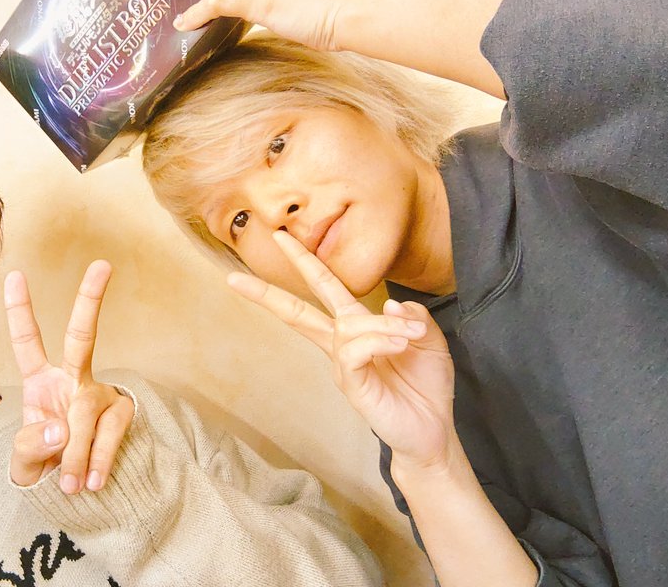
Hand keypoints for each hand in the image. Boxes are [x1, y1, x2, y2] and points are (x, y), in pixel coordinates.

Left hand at [5, 262, 134, 491]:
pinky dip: (99, 460)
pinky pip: (111, 432)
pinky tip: (93, 481)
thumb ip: (31, 447)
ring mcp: (100, 395)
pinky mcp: (121, 414)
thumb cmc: (44, 468)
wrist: (76, 495)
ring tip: (72, 485)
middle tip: (102, 264)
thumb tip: (62, 431)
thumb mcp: (23, 463)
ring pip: (87, 410)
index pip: (28, 343)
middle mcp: (72, 380)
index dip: (20, 311)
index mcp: (40, 382)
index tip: (15, 275)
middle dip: (91, 300)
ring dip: (78, 452)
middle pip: (83, 337)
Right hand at [228, 231, 455, 468]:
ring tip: (410, 337)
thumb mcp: (427, 338)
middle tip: (234, 278)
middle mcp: (341, 343)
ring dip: (384, 324)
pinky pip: (353, 350)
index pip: (325, 287)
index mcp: (356, 326)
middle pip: (297, 312)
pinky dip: (378, 341)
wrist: (433, 430)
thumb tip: (389, 304)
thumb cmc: (425, 385)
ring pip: (347, 325)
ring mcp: (342, 365)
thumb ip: (412, 315)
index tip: (281, 236)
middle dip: (267, 292)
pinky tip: (399, 345)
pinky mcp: (350, 385)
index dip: (304, 261)